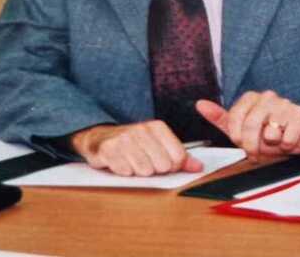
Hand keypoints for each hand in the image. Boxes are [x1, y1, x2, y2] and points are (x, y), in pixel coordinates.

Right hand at [70, 121, 202, 176]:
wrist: (100, 138)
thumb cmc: (133, 144)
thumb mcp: (158, 145)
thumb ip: (180, 156)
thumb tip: (199, 167)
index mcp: (158, 127)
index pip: (178, 157)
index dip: (172, 167)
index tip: (163, 164)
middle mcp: (142, 130)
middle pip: (162, 166)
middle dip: (154, 170)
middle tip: (144, 162)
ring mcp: (124, 139)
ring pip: (145, 170)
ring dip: (138, 172)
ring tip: (132, 163)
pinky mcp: (108, 149)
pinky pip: (125, 171)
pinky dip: (123, 172)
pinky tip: (120, 164)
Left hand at [195, 91, 299, 160]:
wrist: (298, 135)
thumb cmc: (267, 132)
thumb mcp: (241, 128)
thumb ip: (221, 118)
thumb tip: (200, 104)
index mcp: (252, 97)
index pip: (235, 116)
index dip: (237, 135)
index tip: (240, 143)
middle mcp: (268, 97)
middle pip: (251, 125)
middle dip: (252, 145)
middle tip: (256, 152)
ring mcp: (285, 104)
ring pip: (270, 134)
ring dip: (273, 145)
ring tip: (276, 141)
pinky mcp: (299, 115)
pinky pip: (287, 139)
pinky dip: (287, 146)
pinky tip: (289, 140)